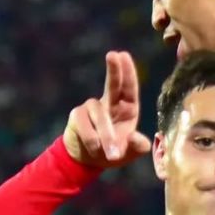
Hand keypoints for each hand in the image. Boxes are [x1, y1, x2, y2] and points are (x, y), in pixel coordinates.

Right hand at [63, 51, 151, 167]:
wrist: (88, 161)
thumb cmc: (113, 153)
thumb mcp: (130, 153)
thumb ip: (137, 147)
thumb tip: (137, 138)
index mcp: (126, 109)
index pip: (129, 88)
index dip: (128, 72)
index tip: (124, 55)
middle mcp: (109, 104)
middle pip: (112, 84)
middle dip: (114, 70)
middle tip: (113, 54)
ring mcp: (91, 108)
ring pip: (99, 115)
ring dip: (105, 135)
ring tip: (111, 154)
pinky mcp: (77, 116)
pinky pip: (85, 125)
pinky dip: (92, 139)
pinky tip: (96, 149)